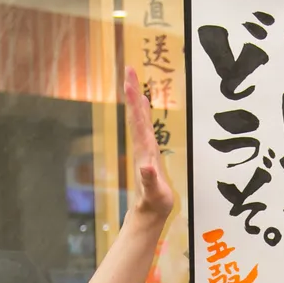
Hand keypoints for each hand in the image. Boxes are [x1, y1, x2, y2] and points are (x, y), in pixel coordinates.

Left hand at [124, 66, 174, 222]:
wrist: (147, 213)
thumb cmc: (154, 204)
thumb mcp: (155, 194)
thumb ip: (150, 181)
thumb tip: (147, 168)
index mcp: (145, 151)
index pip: (139, 122)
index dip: (135, 103)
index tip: (131, 83)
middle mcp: (142, 146)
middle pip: (135, 114)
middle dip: (133, 92)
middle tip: (129, 69)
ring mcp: (144, 148)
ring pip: (139, 118)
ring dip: (136, 98)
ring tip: (134, 79)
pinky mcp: (148, 151)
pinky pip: (145, 125)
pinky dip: (143, 111)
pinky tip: (144, 103)